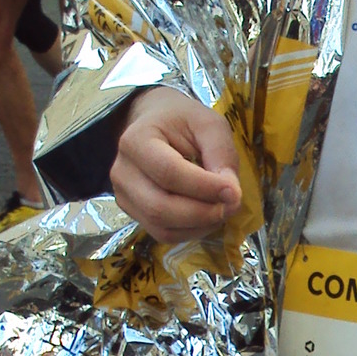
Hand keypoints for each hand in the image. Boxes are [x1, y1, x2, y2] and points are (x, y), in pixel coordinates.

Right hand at [111, 87, 243, 240]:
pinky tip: (206, 216)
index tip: (234, 192)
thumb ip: (221, 154)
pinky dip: (190, 232)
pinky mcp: (132, 213)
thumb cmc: (181, 121)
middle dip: (203, 213)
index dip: (204, 188)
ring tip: (221, 209)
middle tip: (232, 205)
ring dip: (199, 226)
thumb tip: (231, 195)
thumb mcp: (208, 124)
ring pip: (161, 228)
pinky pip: (163, 234)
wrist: (153, 122)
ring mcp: (123, 195)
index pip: (169, 173)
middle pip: (160, 207)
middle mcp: (122, 171)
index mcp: (136, 140)